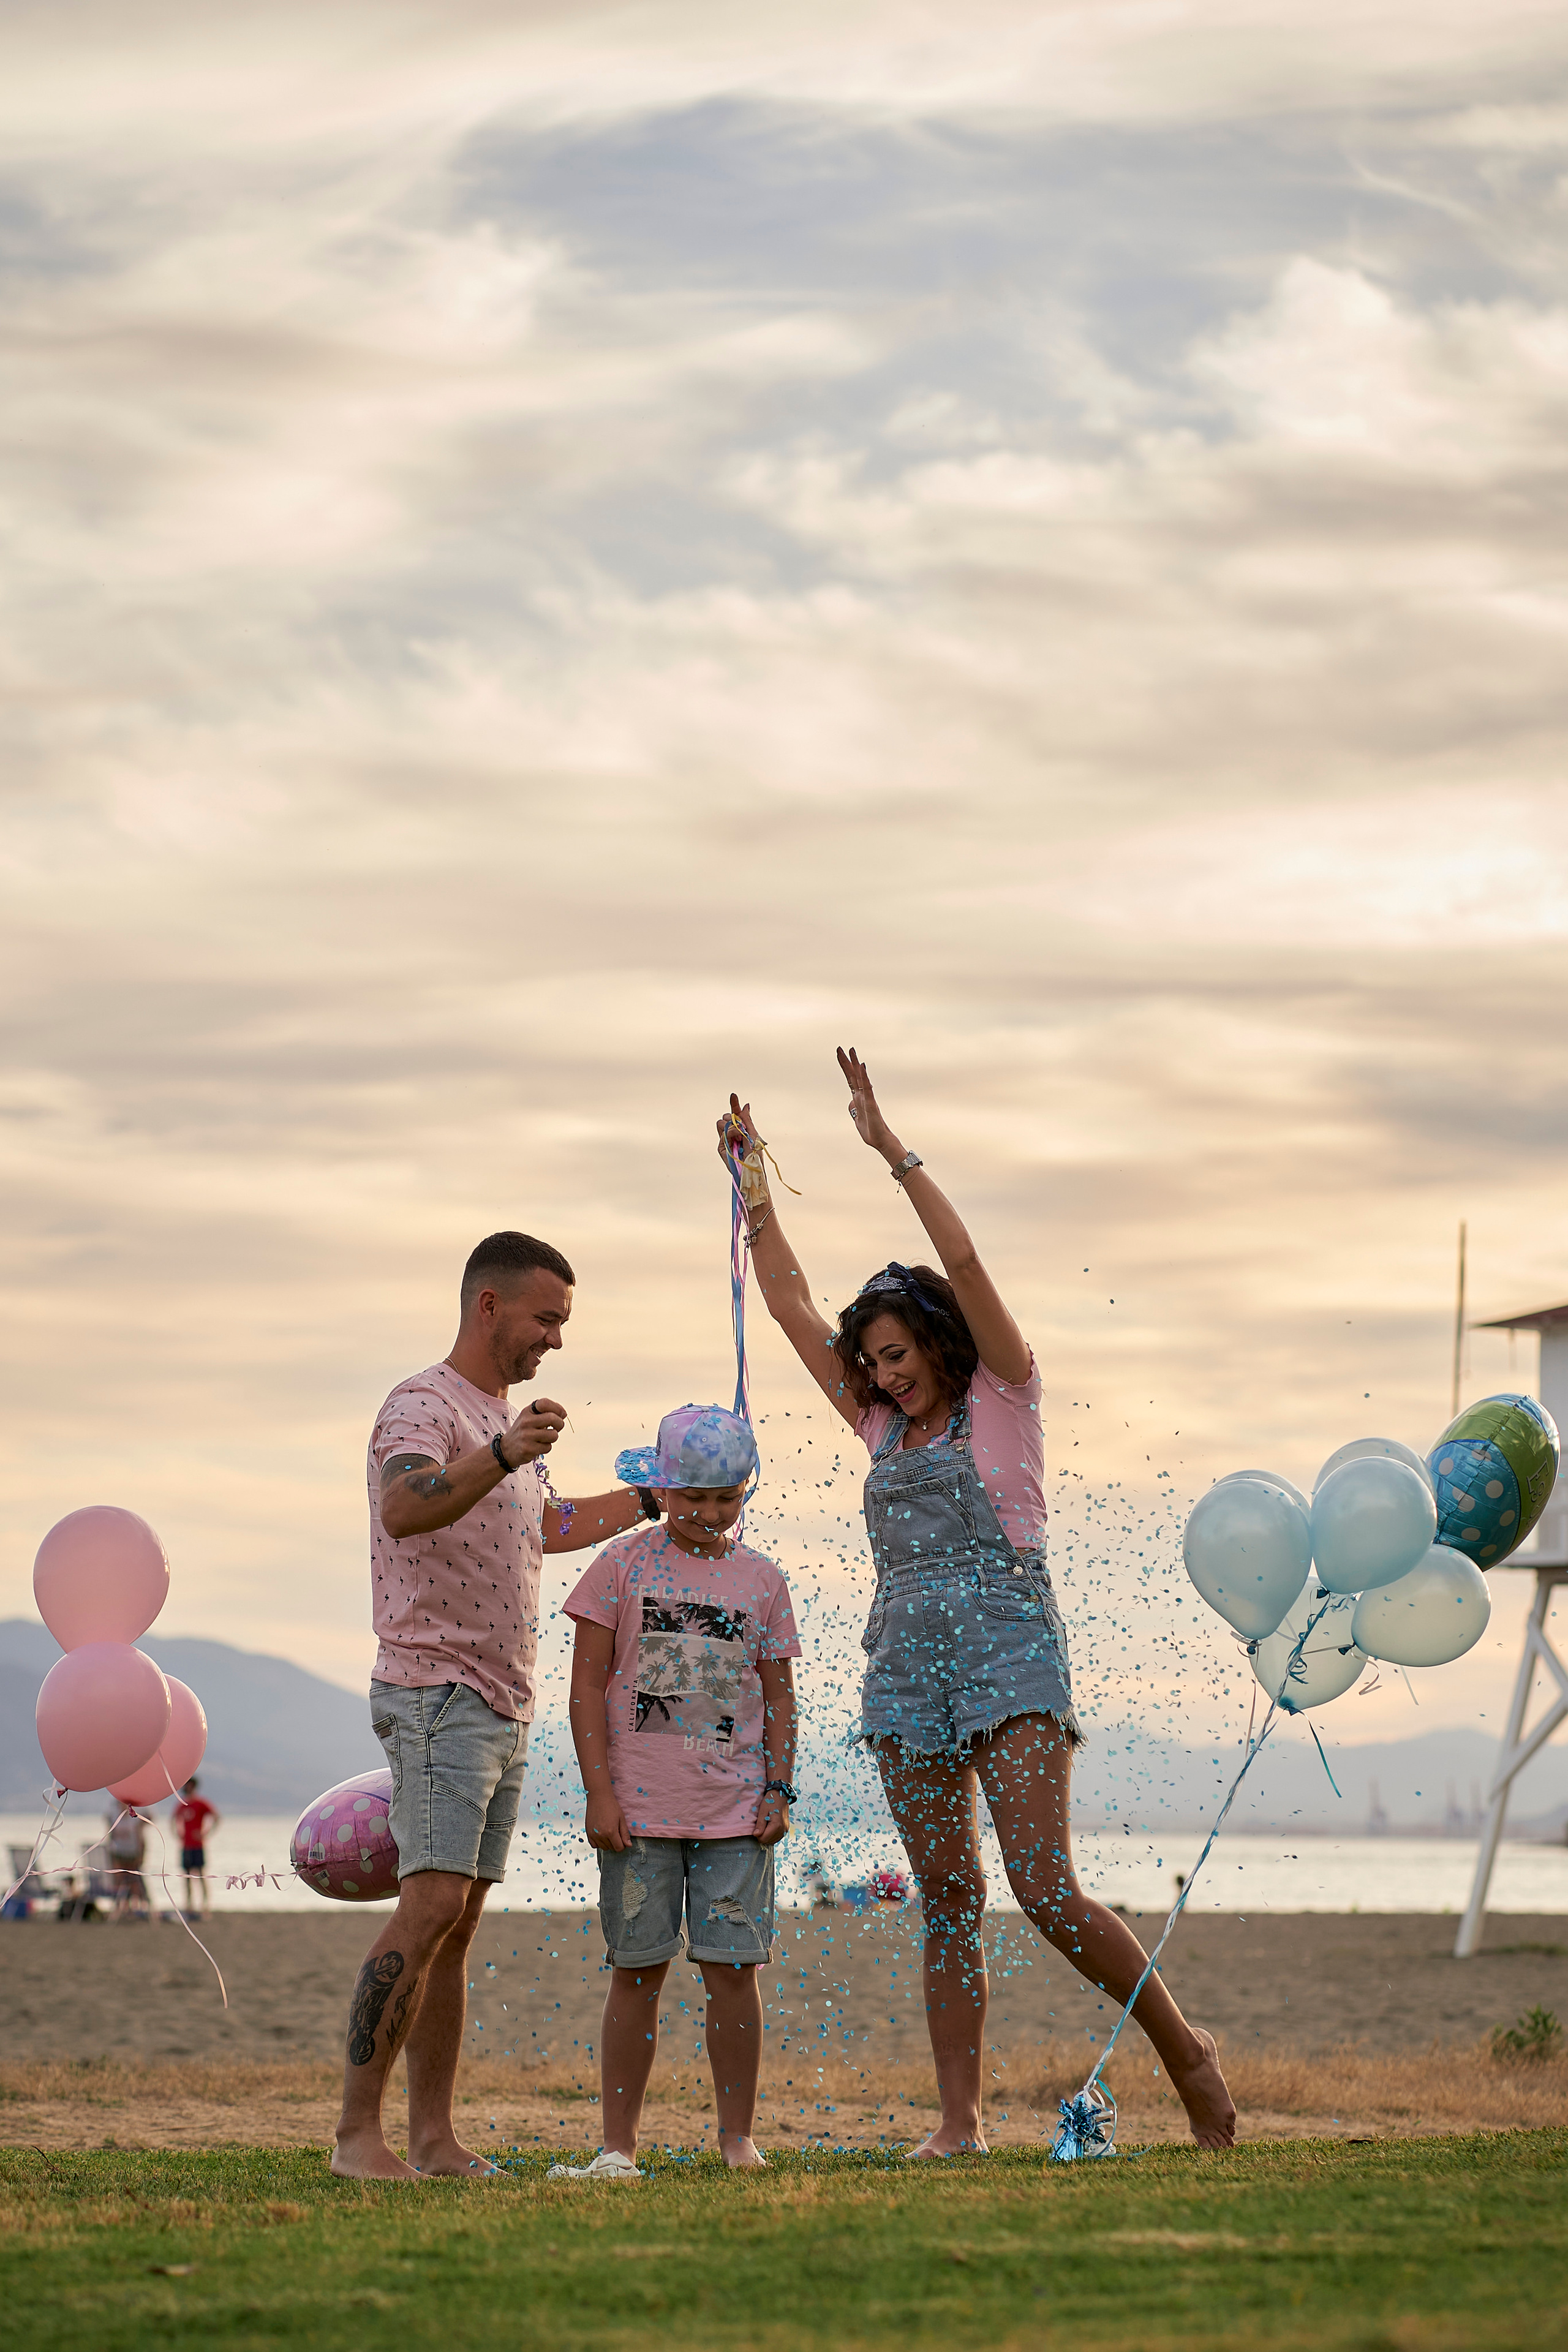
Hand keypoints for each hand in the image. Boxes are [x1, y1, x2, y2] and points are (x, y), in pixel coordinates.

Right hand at [502, 1397, 566, 1465]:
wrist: (506, 1449)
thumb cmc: (523, 1432)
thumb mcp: (529, 1417)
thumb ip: (544, 1413)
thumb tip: (563, 1414)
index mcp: (527, 1411)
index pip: (544, 1403)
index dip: (557, 1408)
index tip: (561, 1414)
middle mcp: (526, 1422)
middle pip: (553, 1418)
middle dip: (560, 1424)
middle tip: (557, 1428)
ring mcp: (526, 1436)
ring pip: (553, 1435)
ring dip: (553, 1438)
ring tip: (544, 1438)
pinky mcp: (528, 1449)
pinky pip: (548, 1447)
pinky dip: (546, 1447)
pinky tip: (538, 1446)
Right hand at [584, 1793, 631, 1851]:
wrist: (598, 1797)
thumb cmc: (611, 1806)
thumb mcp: (621, 1819)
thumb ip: (625, 1833)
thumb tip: (628, 1845)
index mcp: (611, 1831)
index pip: (619, 1848)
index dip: (623, 1845)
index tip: (622, 1839)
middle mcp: (601, 1835)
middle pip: (611, 1848)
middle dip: (615, 1842)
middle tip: (616, 1831)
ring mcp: (593, 1835)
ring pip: (603, 1847)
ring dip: (607, 1843)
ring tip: (608, 1831)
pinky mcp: (588, 1833)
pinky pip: (594, 1845)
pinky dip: (599, 1843)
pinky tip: (602, 1834)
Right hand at [717, 1092, 758, 1154]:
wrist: (751, 1167)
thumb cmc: (755, 1154)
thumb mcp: (753, 1134)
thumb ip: (747, 1119)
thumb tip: (745, 1105)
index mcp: (742, 1128)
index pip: (736, 1114)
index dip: (734, 1104)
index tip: (733, 1095)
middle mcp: (733, 1133)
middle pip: (726, 1116)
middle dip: (732, 1117)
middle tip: (740, 1127)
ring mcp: (726, 1139)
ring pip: (721, 1123)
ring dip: (732, 1127)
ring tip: (740, 1137)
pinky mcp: (721, 1146)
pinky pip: (723, 1132)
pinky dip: (731, 1134)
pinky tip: (736, 1141)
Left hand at [753, 1796, 789, 1847]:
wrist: (781, 1795)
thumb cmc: (770, 1801)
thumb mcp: (762, 1811)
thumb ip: (760, 1824)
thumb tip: (756, 1835)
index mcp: (776, 1825)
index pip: (763, 1839)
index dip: (757, 1834)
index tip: (756, 1827)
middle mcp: (782, 1829)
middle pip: (768, 1841)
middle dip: (762, 1835)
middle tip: (761, 1824)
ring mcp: (785, 1830)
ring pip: (772, 1841)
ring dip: (767, 1836)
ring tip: (765, 1825)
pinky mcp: (786, 1829)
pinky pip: (777, 1837)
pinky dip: (772, 1835)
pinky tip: (769, 1827)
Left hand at [837, 1046, 900, 1161]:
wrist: (880, 1141)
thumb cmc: (870, 1131)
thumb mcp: (857, 1118)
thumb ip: (854, 1109)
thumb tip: (851, 1101)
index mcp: (857, 1097)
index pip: (849, 1079)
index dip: (844, 1067)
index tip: (839, 1054)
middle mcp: (862, 1094)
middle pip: (852, 1075)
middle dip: (846, 1061)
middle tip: (840, 1047)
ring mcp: (867, 1098)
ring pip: (860, 1077)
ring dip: (855, 1064)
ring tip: (851, 1050)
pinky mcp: (871, 1103)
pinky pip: (867, 1087)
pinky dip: (864, 1077)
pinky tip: (861, 1067)